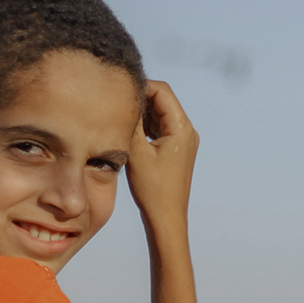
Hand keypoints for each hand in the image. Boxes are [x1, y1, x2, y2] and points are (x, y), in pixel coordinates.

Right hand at [125, 79, 198, 231]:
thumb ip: (131, 123)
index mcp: (182, 128)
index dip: (141, 86)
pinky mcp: (176, 149)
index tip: (120, 91)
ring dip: (141, 113)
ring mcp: (183, 140)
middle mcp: (187, 131)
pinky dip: (145, 125)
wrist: (166, 216)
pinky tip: (128, 132)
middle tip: (116, 104)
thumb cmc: (153, 189)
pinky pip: (160, 128)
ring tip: (120, 118)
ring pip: (160, 114)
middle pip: (162, 100)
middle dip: (140, 99)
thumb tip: (123, 100)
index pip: (162, 91)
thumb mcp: (136, 152)